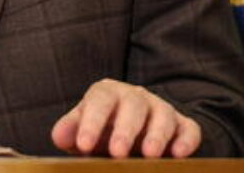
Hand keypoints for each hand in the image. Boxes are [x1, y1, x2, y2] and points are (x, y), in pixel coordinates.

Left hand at [51, 78, 200, 157]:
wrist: (134, 128)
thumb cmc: (104, 127)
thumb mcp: (85, 126)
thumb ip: (72, 129)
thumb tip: (59, 137)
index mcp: (107, 92)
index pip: (99, 101)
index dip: (91, 123)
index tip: (83, 145)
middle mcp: (135, 96)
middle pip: (132, 105)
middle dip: (125, 130)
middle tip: (117, 153)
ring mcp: (161, 108)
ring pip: (163, 115)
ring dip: (156, 135)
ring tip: (149, 155)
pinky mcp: (183, 124)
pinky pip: (189, 128)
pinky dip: (186, 140)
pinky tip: (178, 155)